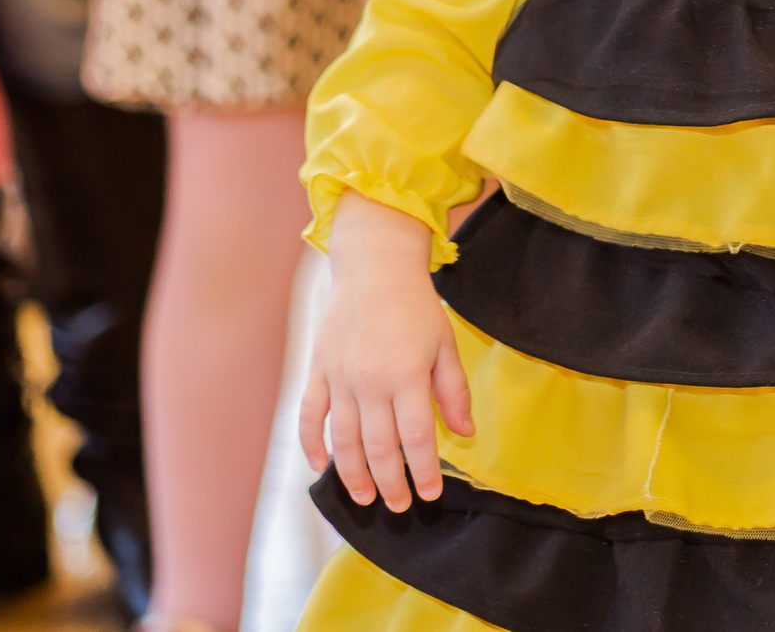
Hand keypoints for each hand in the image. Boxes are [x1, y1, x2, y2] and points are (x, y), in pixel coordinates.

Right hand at [300, 193, 474, 511]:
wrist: (374, 268)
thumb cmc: (416, 307)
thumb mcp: (445, 345)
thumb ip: (453, 392)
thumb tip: (464, 434)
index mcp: (407, 376)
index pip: (417, 438)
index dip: (423, 471)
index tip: (429, 495)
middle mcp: (370, 382)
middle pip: (378, 447)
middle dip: (390, 483)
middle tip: (398, 506)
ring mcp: (340, 378)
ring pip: (344, 440)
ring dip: (353, 474)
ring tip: (366, 498)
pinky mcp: (319, 371)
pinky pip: (310, 415)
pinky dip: (312, 444)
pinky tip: (321, 466)